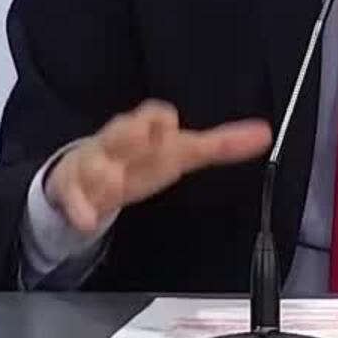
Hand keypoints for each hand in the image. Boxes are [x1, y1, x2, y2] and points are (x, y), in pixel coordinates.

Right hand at [47, 101, 270, 232]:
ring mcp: (92, 164)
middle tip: (141, 134)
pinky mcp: (71, 188)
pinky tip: (87, 220)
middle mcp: (118, 143)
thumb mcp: (182, 151)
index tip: (169, 122)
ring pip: (94, 162)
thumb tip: (265, 133)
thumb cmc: (142, 159)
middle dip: (130, 133)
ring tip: (111, 182)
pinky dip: (79, 209)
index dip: (160, 120)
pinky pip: (72, 197)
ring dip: (102, 172)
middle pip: (121, 132)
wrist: (86, 173)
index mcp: (147, 132)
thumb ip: (222, 143)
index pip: (154, 117)